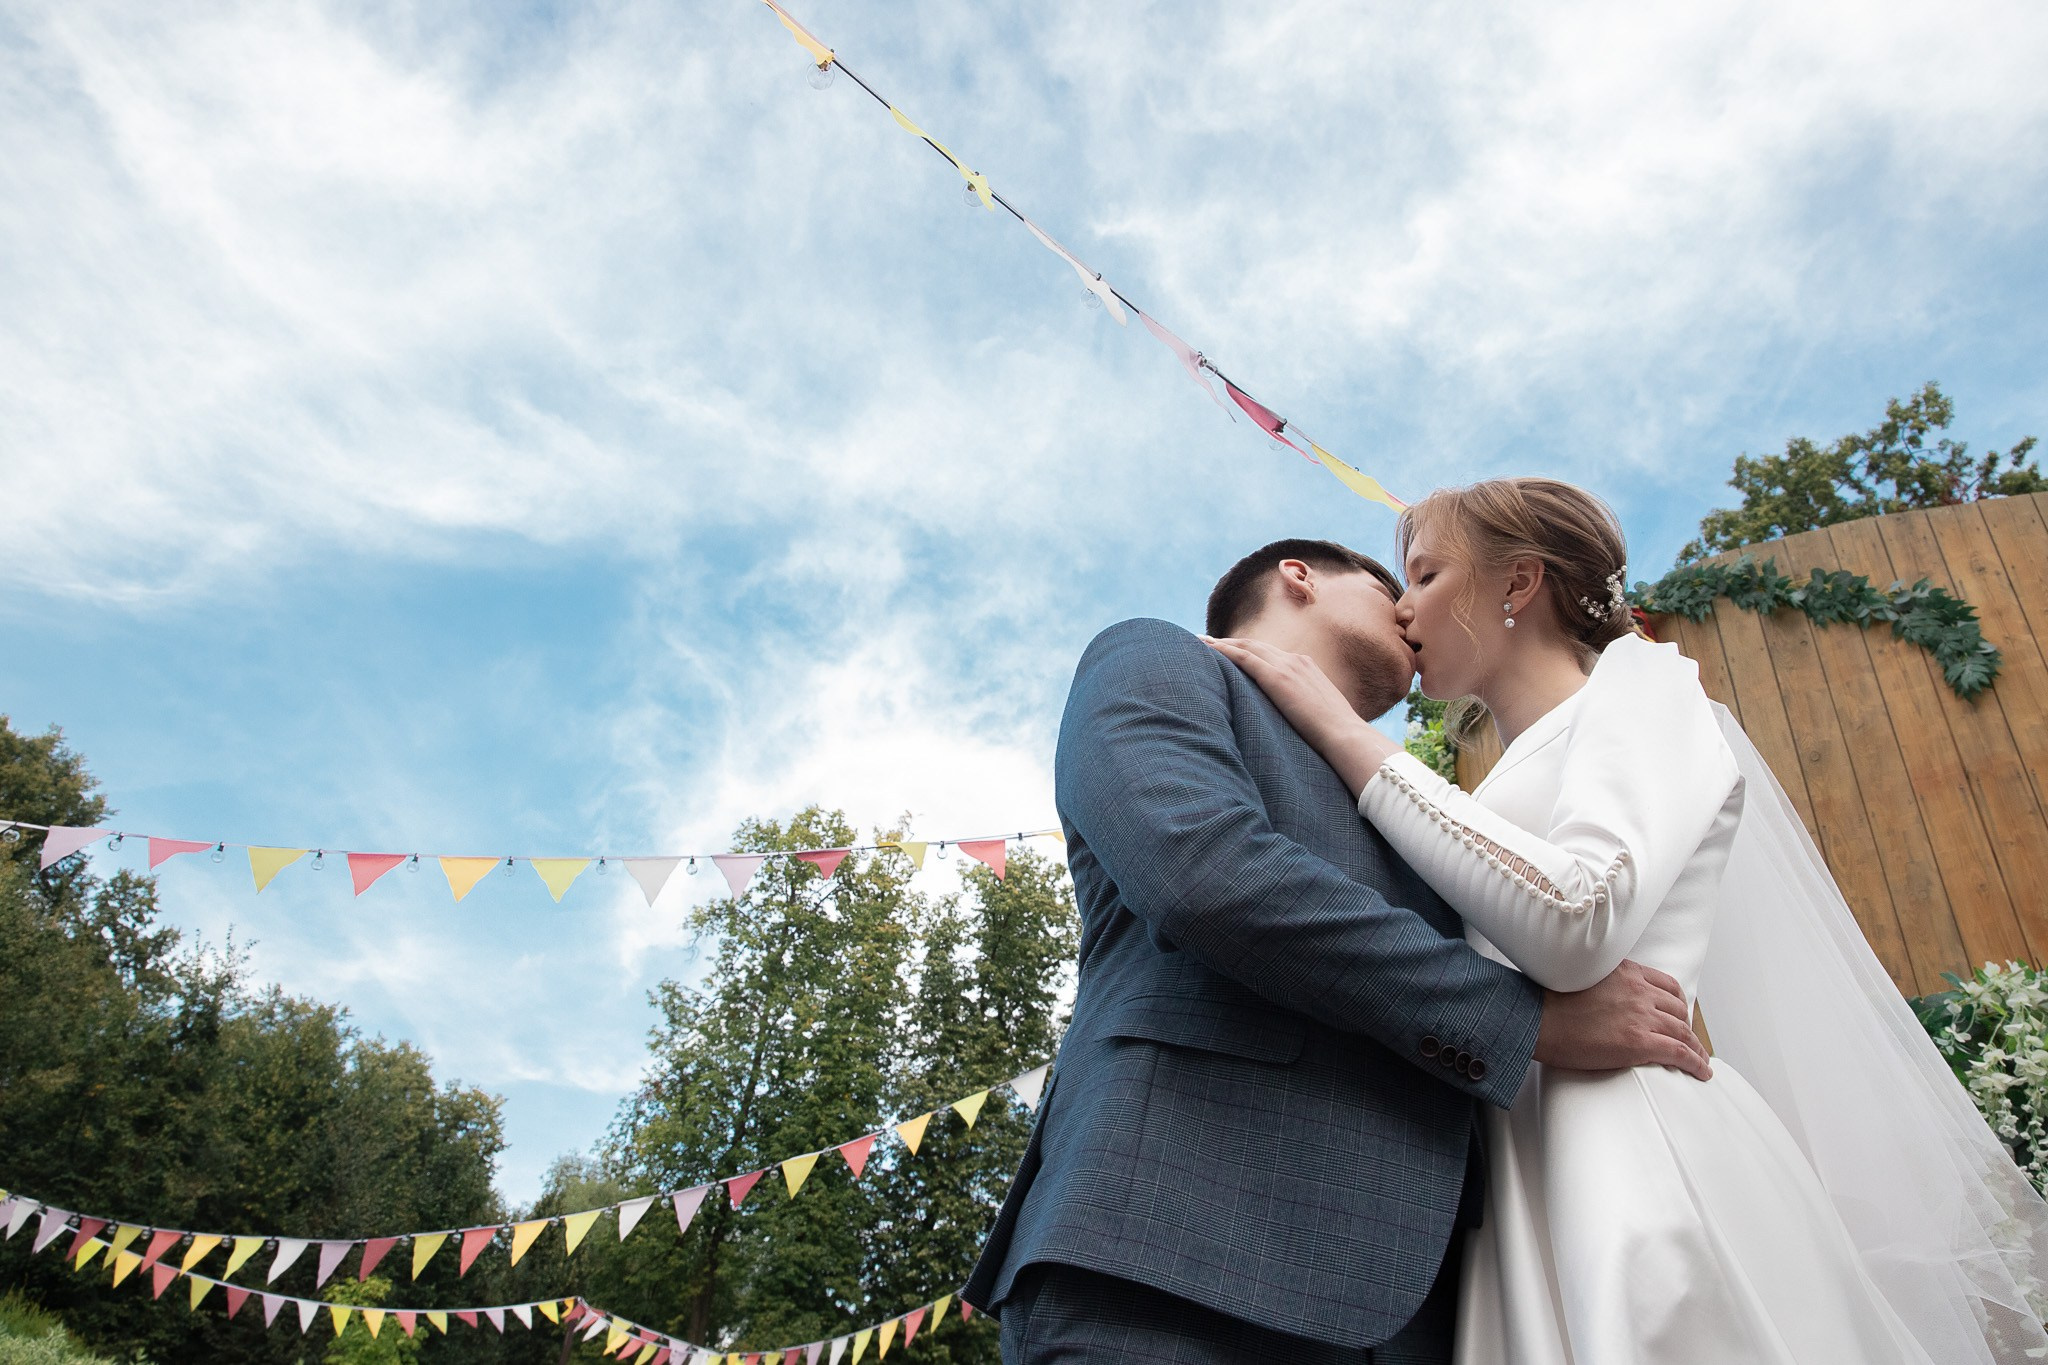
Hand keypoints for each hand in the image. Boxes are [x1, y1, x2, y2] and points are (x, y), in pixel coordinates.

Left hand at [1202, 636, 1396, 794]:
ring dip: (1221, 643)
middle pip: (1256, 645)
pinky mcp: (1276, 677)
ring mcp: (1286, 666)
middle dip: (1231, 642)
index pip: (1271, 653)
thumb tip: (1294, 722)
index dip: (1249, 650)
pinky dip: (1222, 650)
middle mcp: (1295, 660)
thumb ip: (1303, 709)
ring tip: (1198, 642)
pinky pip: (1242, 657)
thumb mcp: (1318, 715)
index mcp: (1306, 667)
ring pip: (1246, 647)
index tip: (1232, 651)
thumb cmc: (1335, 735)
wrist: (1345, 735)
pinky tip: (1205, 648)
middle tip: (1206, 641)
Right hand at [1533, 959, 1711, 1080]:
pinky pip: (1679, 1053)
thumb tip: (1608, 996)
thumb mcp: (1582, 976)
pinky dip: (1696, 1063)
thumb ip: (1605, 982)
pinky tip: (1701, 1071)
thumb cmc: (1548, 1002)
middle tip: (1688, 1039)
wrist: (1536, 1019)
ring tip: (1700, 1059)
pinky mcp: (1640, 1043)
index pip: (1666, 985)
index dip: (1678, 1003)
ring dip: (1696, 1047)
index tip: (1679, 1014)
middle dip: (1686, 1026)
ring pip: (1683, 1032)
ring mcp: (1641, 1017)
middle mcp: (1639, 991)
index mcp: (1626, 972)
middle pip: (1678, 1009)